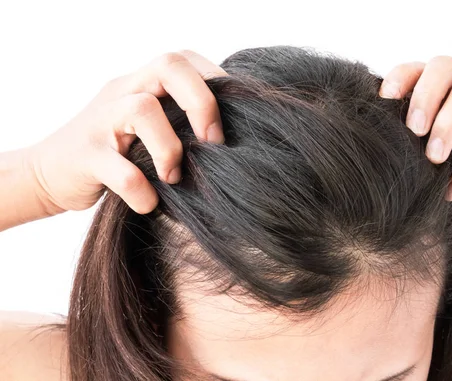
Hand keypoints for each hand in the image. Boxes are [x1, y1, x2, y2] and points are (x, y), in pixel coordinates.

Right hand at [27, 50, 226, 214]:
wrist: (48, 174)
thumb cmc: (115, 153)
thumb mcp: (147, 129)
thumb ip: (179, 123)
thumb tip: (233, 141)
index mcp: (141, 84)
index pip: (184, 59)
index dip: (216, 81)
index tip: (234, 117)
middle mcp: (122, 92)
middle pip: (168, 67)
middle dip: (202, 103)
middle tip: (213, 142)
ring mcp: (101, 121)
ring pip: (141, 109)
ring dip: (169, 149)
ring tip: (173, 177)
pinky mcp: (85, 157)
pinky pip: (119, 170)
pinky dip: (140, 190)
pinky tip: (149, 203)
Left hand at [379, 56, 451, 247]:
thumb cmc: (432, 184)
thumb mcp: (406, 161)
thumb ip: (388, 143)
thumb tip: (349, 135)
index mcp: (430, 101)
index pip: (417, 68)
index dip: (401, 75)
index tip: (384, 99)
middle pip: (446, 66)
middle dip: (426, 93)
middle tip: (413, 129)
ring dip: (448, 122)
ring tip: (433, 157)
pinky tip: (450, 191)